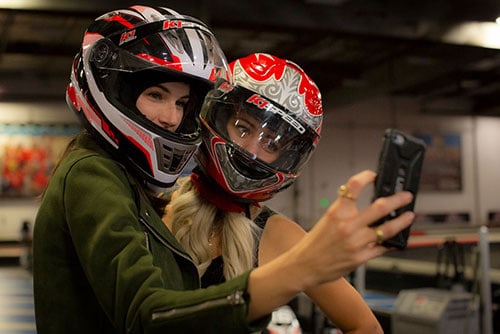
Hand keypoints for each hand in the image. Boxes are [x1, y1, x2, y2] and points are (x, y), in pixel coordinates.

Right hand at [287, 170, 413, 287]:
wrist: (305, 265)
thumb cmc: (315, 243)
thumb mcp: (327, 219)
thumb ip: (346, 211)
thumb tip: (367, 205)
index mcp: (336, 212)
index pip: (353, 186)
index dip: (366, 177)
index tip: (374, 175)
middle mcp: (347, 226)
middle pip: (380, 207)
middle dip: (398, 200)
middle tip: (406, 196)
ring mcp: (356, 242)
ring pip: (387, 229)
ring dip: (401, 221)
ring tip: (408, 216)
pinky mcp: (360, 257)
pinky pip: (382, 247)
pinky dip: (391, 242)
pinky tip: (396, 239)